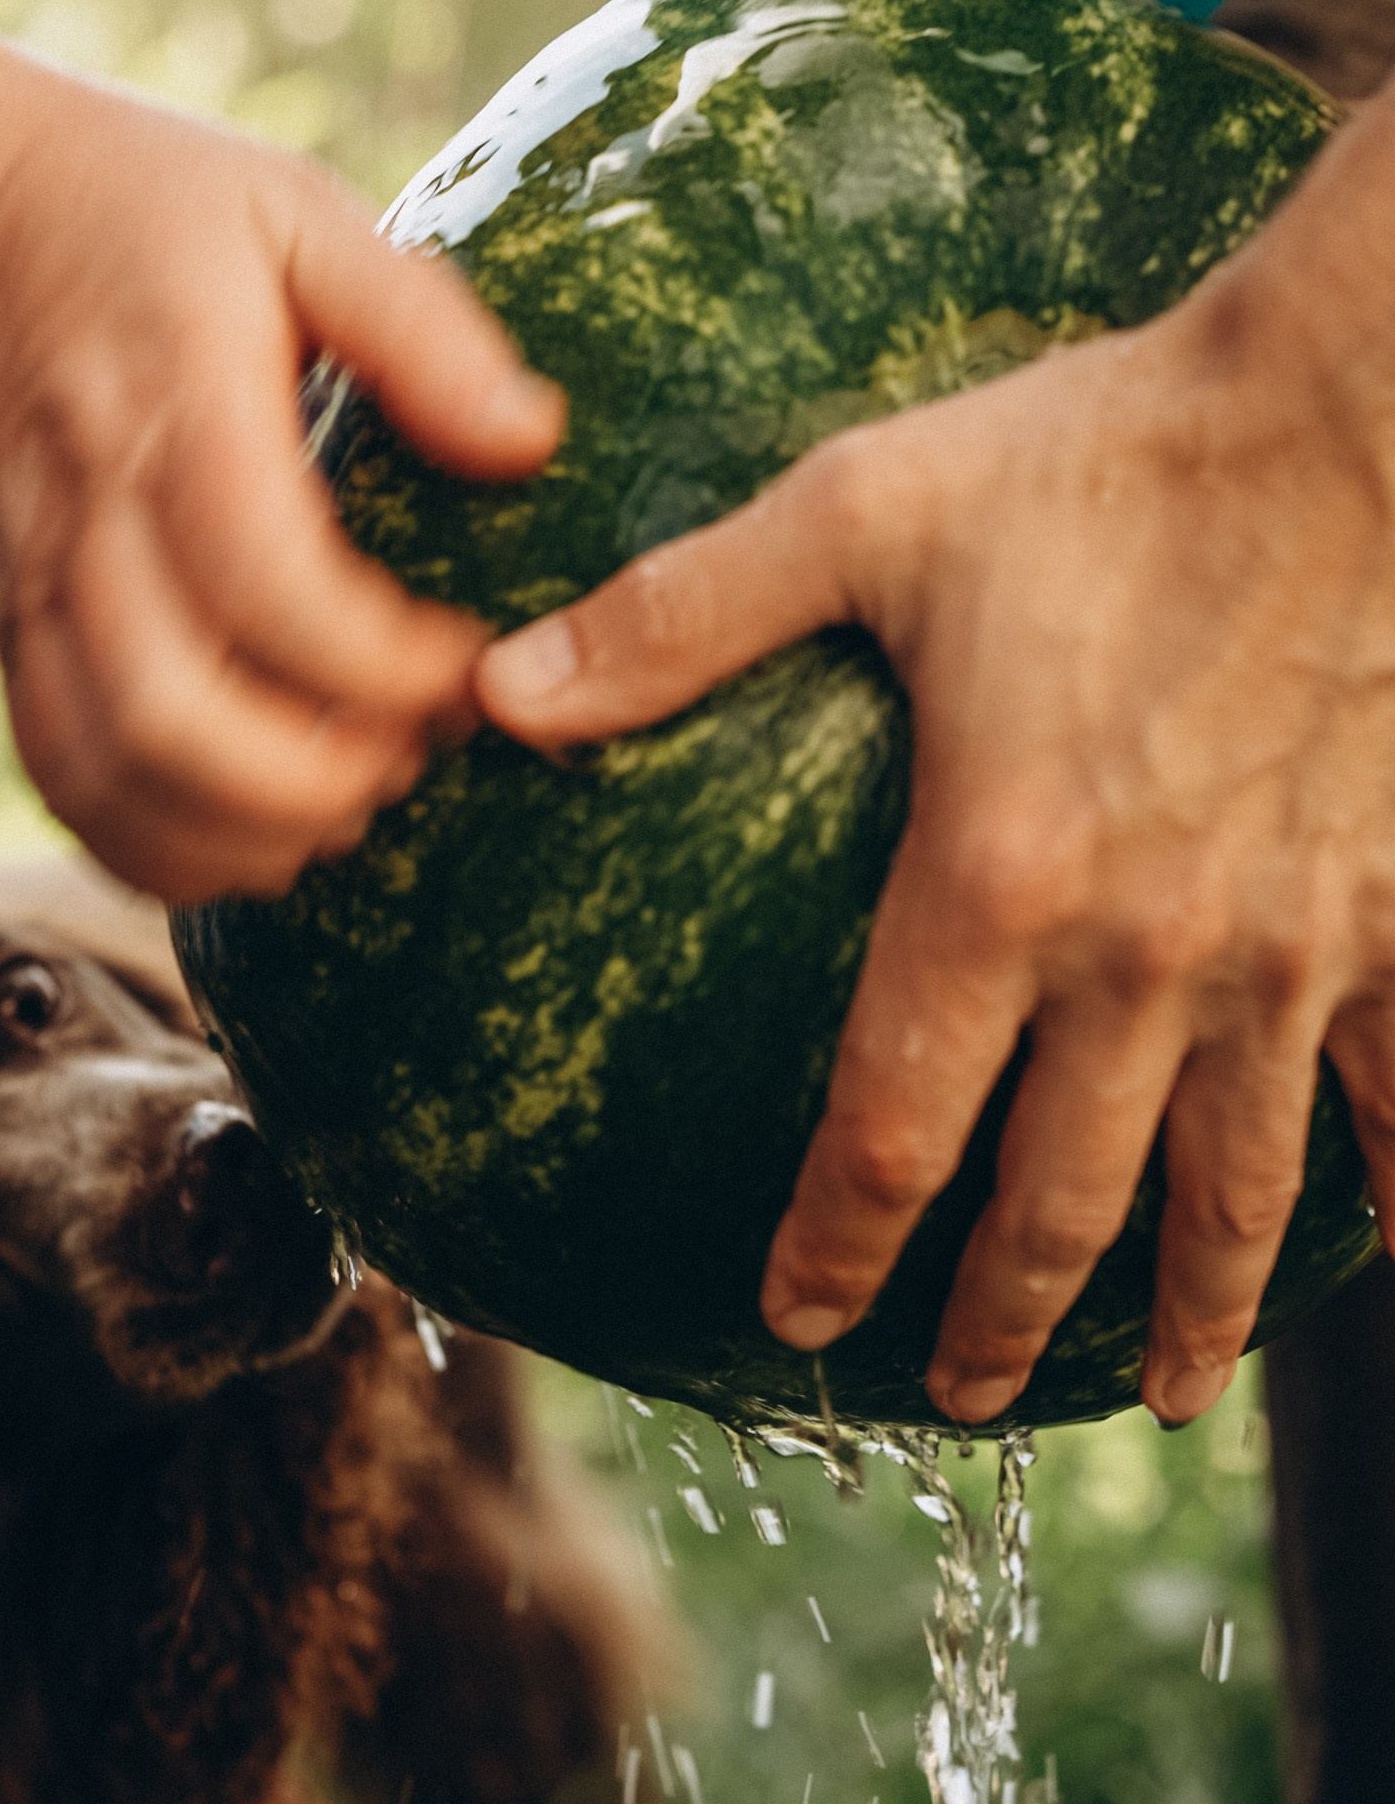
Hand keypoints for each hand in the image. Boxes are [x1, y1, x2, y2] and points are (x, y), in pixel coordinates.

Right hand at [0, 0, 562, 900]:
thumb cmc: (123, 197)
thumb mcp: (288, 209)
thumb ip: (418, 325)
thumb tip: (532, 442)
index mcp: (171, 408)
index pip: (268, 586)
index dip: (381, 662)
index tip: (467, 663)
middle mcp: (84, 517)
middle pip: (175, 718)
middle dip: (316, 778)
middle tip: (416, 754)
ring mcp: (27, 585)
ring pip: (107, 772)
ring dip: (239, 833)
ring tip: (347, 808)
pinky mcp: (0, 627)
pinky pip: (58, 777)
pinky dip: (152, 844)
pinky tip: (248, 840)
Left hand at [478, 89, 1394, 1428]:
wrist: (1366, 408)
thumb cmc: (1109, 453)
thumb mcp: (862, 511)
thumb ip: (677, 617)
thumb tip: (497, 692)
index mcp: (997, 881)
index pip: (893, 1126)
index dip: (841, 1240)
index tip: (800, 1321)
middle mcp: (1150, 957)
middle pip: (1061, 1198)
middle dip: (1000, 1314)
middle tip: (959, 1396)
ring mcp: (1293, 948)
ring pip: (1240, 1185)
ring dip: (1195, 1304)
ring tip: (1168, 1394)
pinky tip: (1388, 1236)